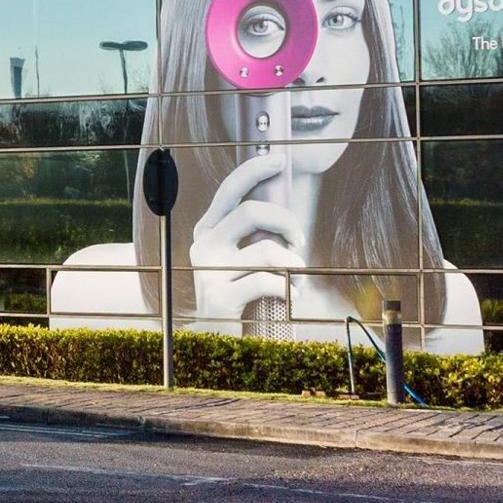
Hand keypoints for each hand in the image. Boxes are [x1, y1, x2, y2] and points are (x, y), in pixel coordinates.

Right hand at [186, 152, 301, 320]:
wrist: (216, 343)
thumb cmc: (240, 296)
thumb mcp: (242, 259)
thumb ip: (256, 235)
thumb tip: (286, 211)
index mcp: (208, 231)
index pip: (229, 190)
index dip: (253, 170)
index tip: (278, 158)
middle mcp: (203, 245)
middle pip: (250, 211)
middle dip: (286, 221)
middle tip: (300, 240)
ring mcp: (208, 271)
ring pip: (264, 249)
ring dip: (293, 262)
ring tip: (299, 276)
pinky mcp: (219, 297)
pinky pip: (267, 281)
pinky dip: (288, 288)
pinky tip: (291, 297)